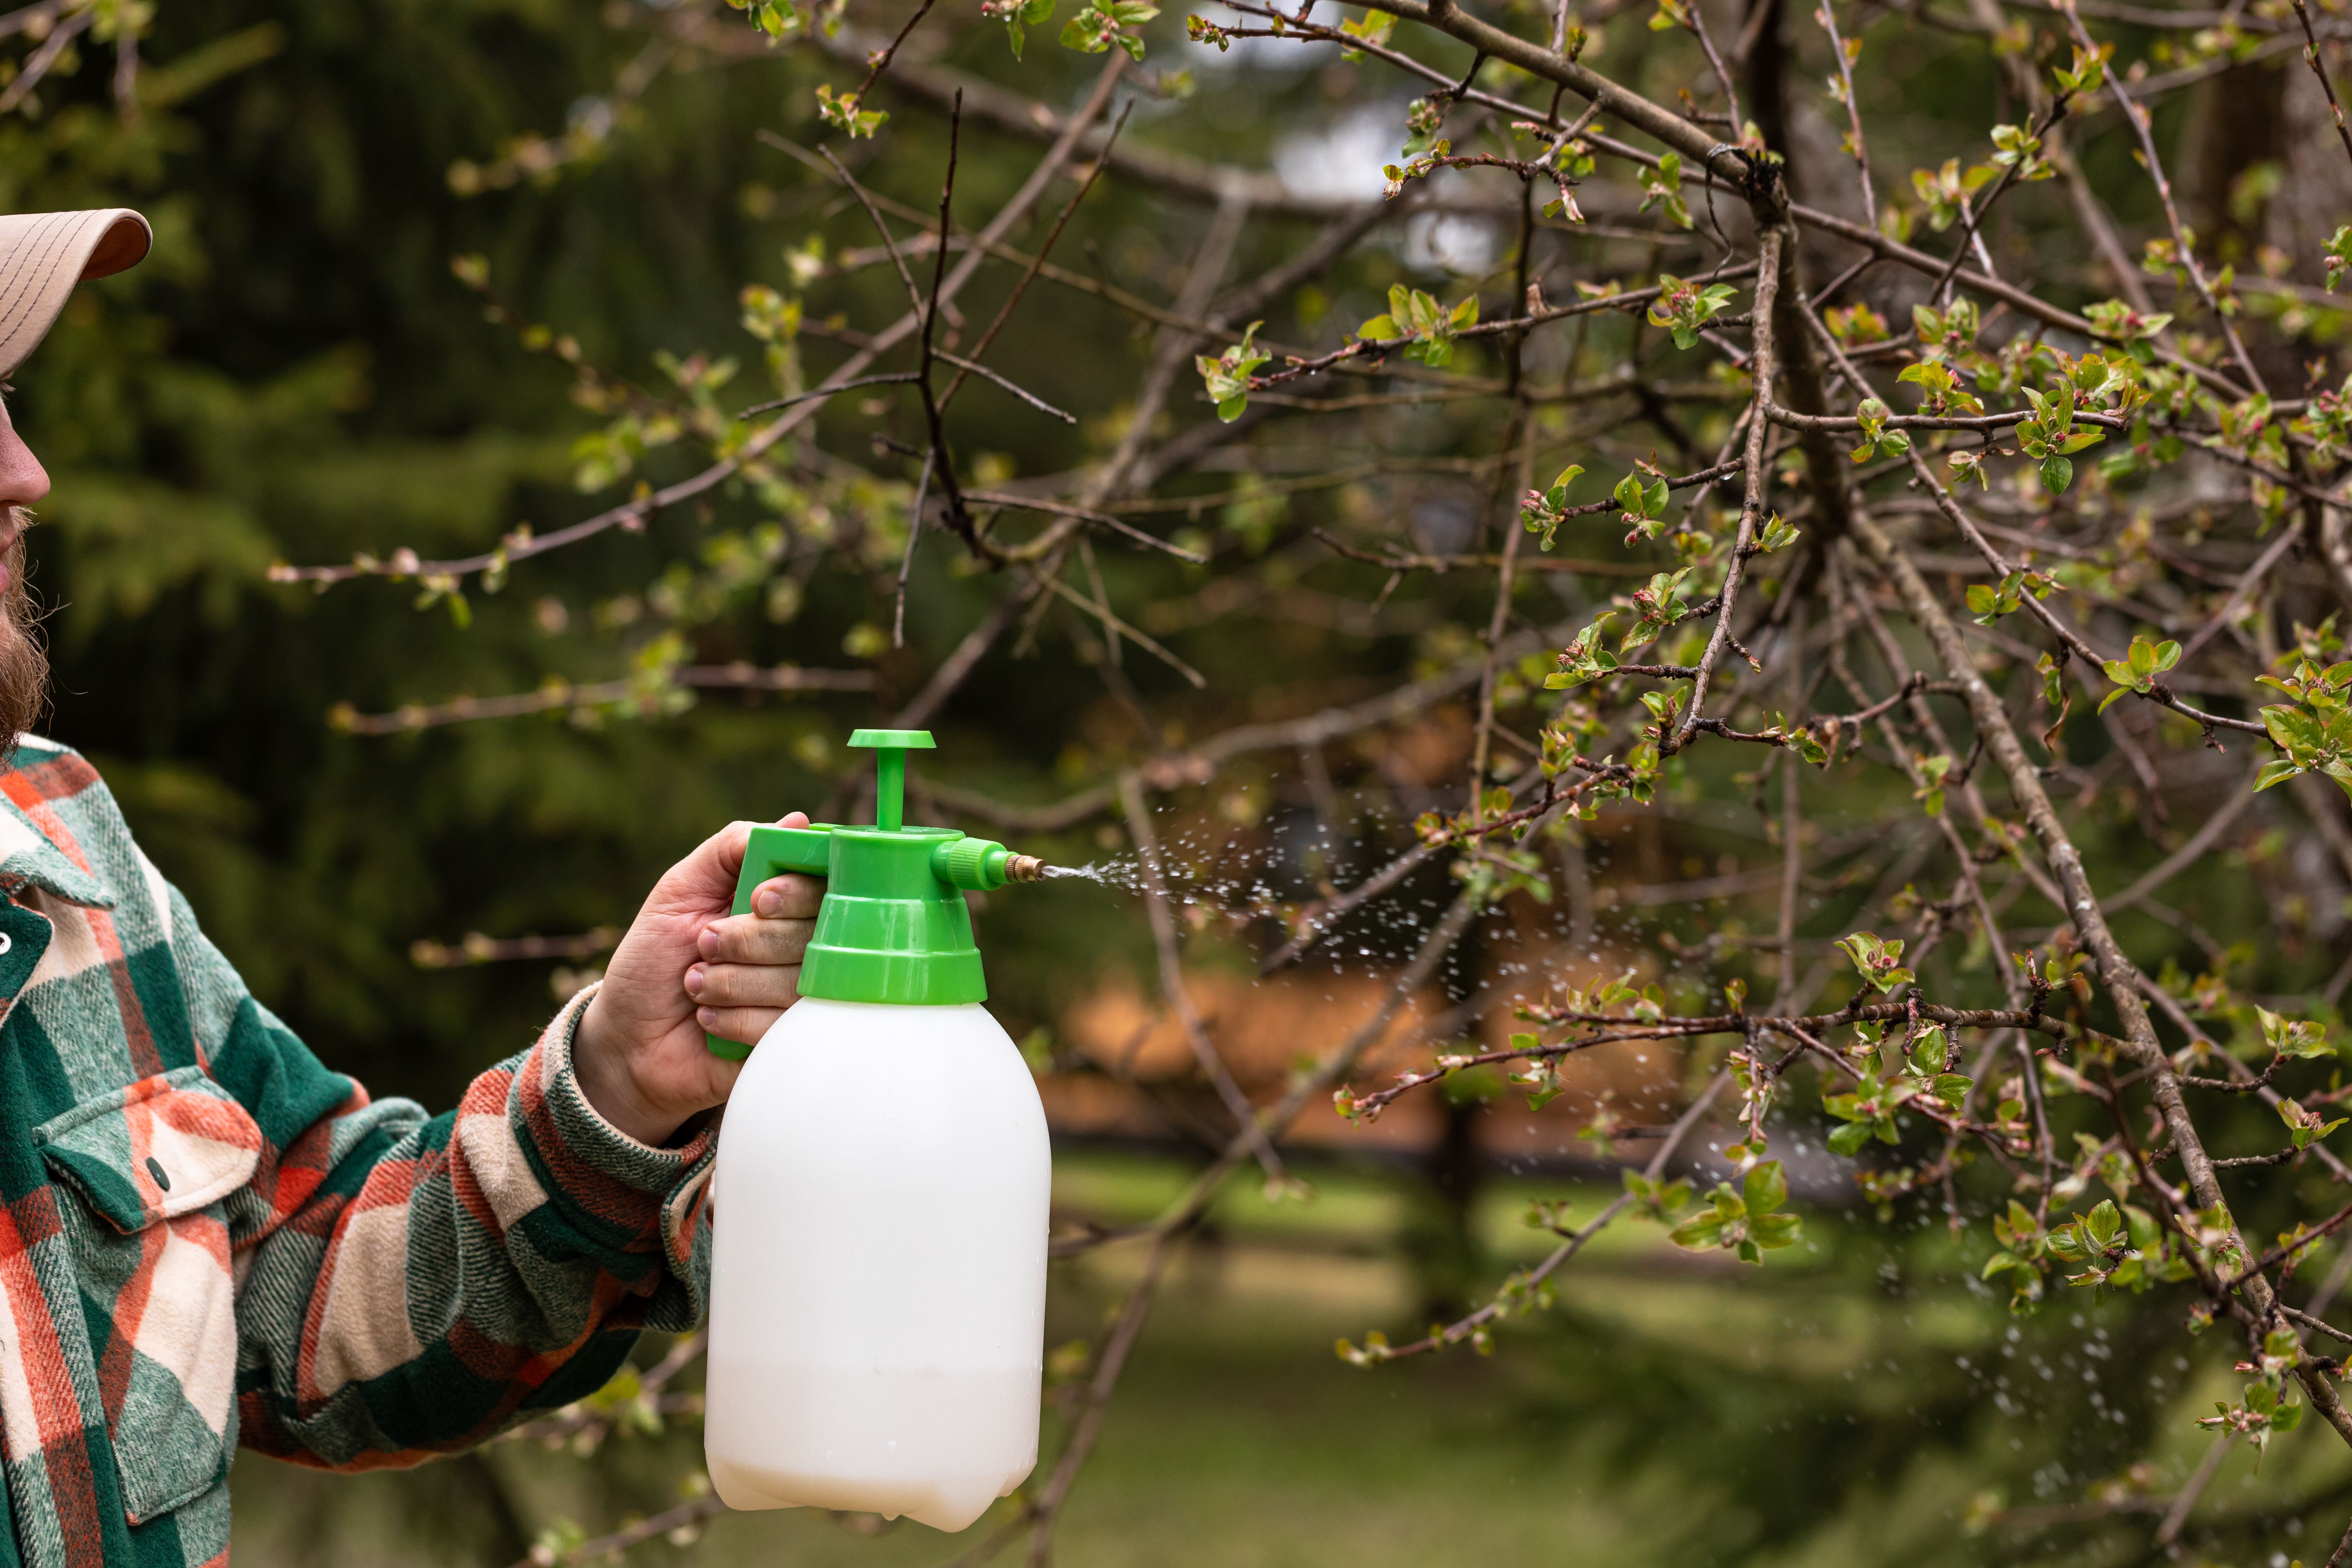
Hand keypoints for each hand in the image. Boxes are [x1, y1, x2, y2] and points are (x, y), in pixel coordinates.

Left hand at [573, 813, 824, 1145]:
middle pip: (813, 935)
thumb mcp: (679, 891)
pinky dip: (731, 1019)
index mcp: (781, 907)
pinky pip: (779, 1025)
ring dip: (729, 982)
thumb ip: (732, 849)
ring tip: (695, 985)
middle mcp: (799, 950)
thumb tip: (799, 822)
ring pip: (794, 982)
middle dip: (746, 940)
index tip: (758, 900)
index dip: (796, 894)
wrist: (626, 1038)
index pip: (822, 889)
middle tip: (704, 944)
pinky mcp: (787, 1043)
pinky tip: (707, 1020)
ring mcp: (797, 1000)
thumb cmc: (651, 960)